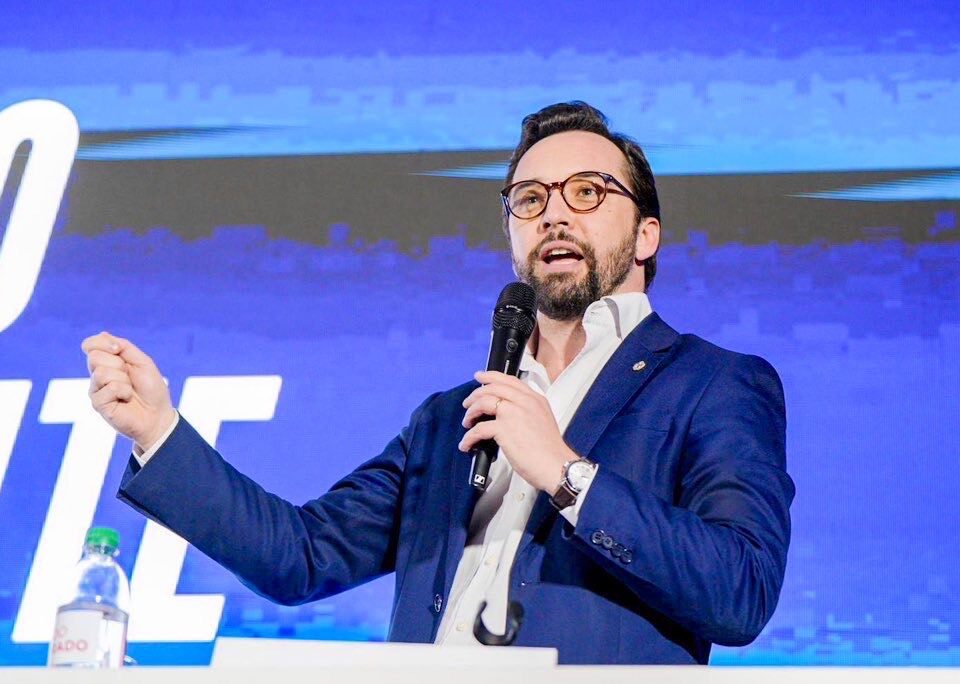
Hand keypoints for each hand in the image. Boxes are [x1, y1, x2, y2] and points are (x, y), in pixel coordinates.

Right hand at [81, 331, 176, 449]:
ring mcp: (96, 390)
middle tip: (130, 377)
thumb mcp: (142, 362)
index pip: (90, 345)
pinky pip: (108, 388)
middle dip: (118, 364)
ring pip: (101, 372)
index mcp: (108, 362)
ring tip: (130, 390)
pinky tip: (126, 399)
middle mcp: (98, 375)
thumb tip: (102, 334)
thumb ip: (124, 347)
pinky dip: (123, 391)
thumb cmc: (152, 390)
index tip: (118, 349)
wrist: (158, 415)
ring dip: (123, 379)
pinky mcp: (98, 404)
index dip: (102, 342)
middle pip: (94, 356)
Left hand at [459, 370, 576, 492]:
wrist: (555, 464)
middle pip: (493, 387)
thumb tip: (507, 413)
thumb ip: (527, 411)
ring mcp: (513, 413)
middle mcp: (524, 402)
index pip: (509, 380)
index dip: (491, 376)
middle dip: (476, 394)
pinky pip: (478, 428)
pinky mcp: (503, 428)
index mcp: (535, 399)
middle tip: (468, 402)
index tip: (480, 377)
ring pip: (483, 402)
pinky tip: (467, 443)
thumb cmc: (550, 450)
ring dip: (471, 412)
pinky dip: (469, 437)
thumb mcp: (543, 420)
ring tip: (467, 422)